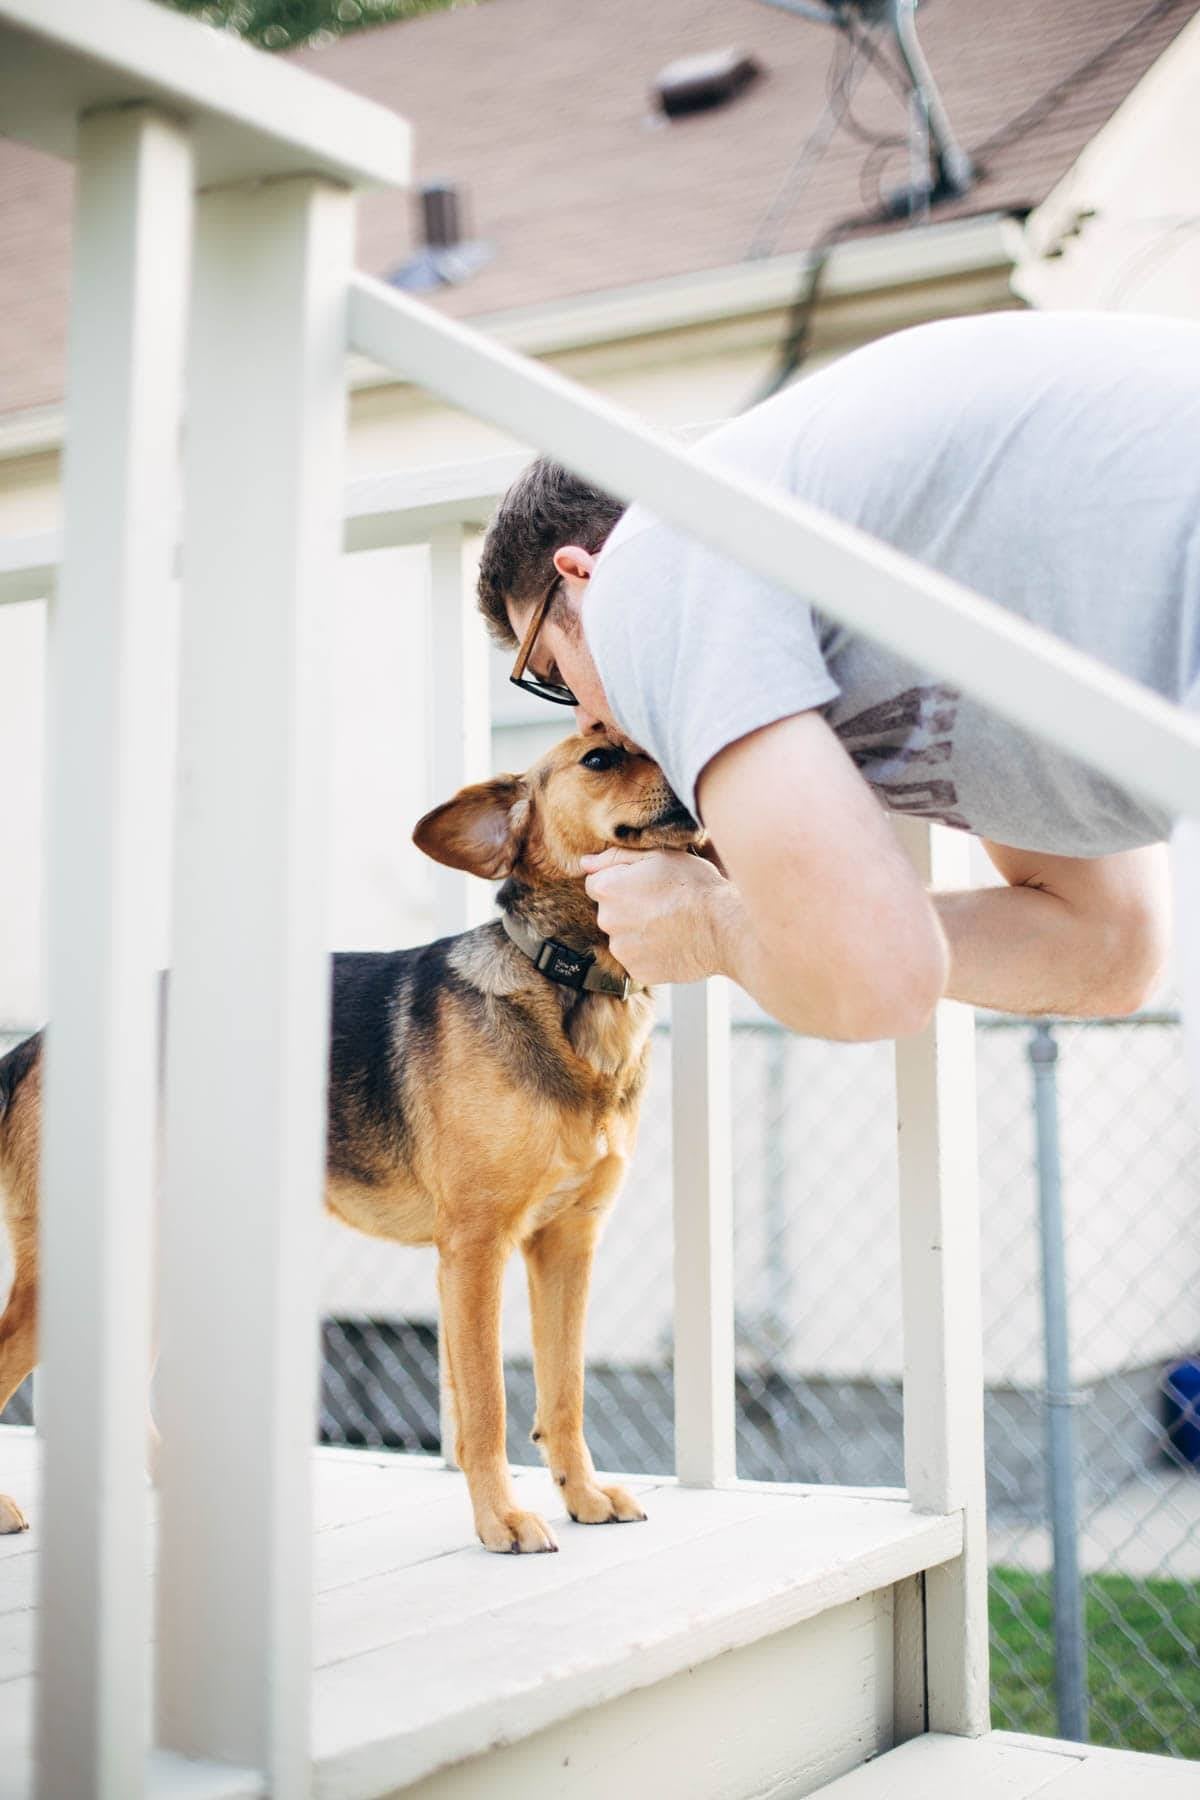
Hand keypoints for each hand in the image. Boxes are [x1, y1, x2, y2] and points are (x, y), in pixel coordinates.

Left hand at [580, 847, 735, 985]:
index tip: (645, 884)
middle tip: (661, 903)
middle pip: (608, 911)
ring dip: (638, 931)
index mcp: (608, 889)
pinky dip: (649, 953)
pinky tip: (672, 943)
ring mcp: (622, 950)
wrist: (723, 927)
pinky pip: (637, 959)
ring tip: (669, 924)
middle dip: (627, 907)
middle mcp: (607, 921)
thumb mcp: (658, 855)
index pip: (596, 883)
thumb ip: (615, 857)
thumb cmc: (694, 885)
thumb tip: (585, 862)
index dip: (620, 880)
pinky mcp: (638, 972)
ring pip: (622, 936)